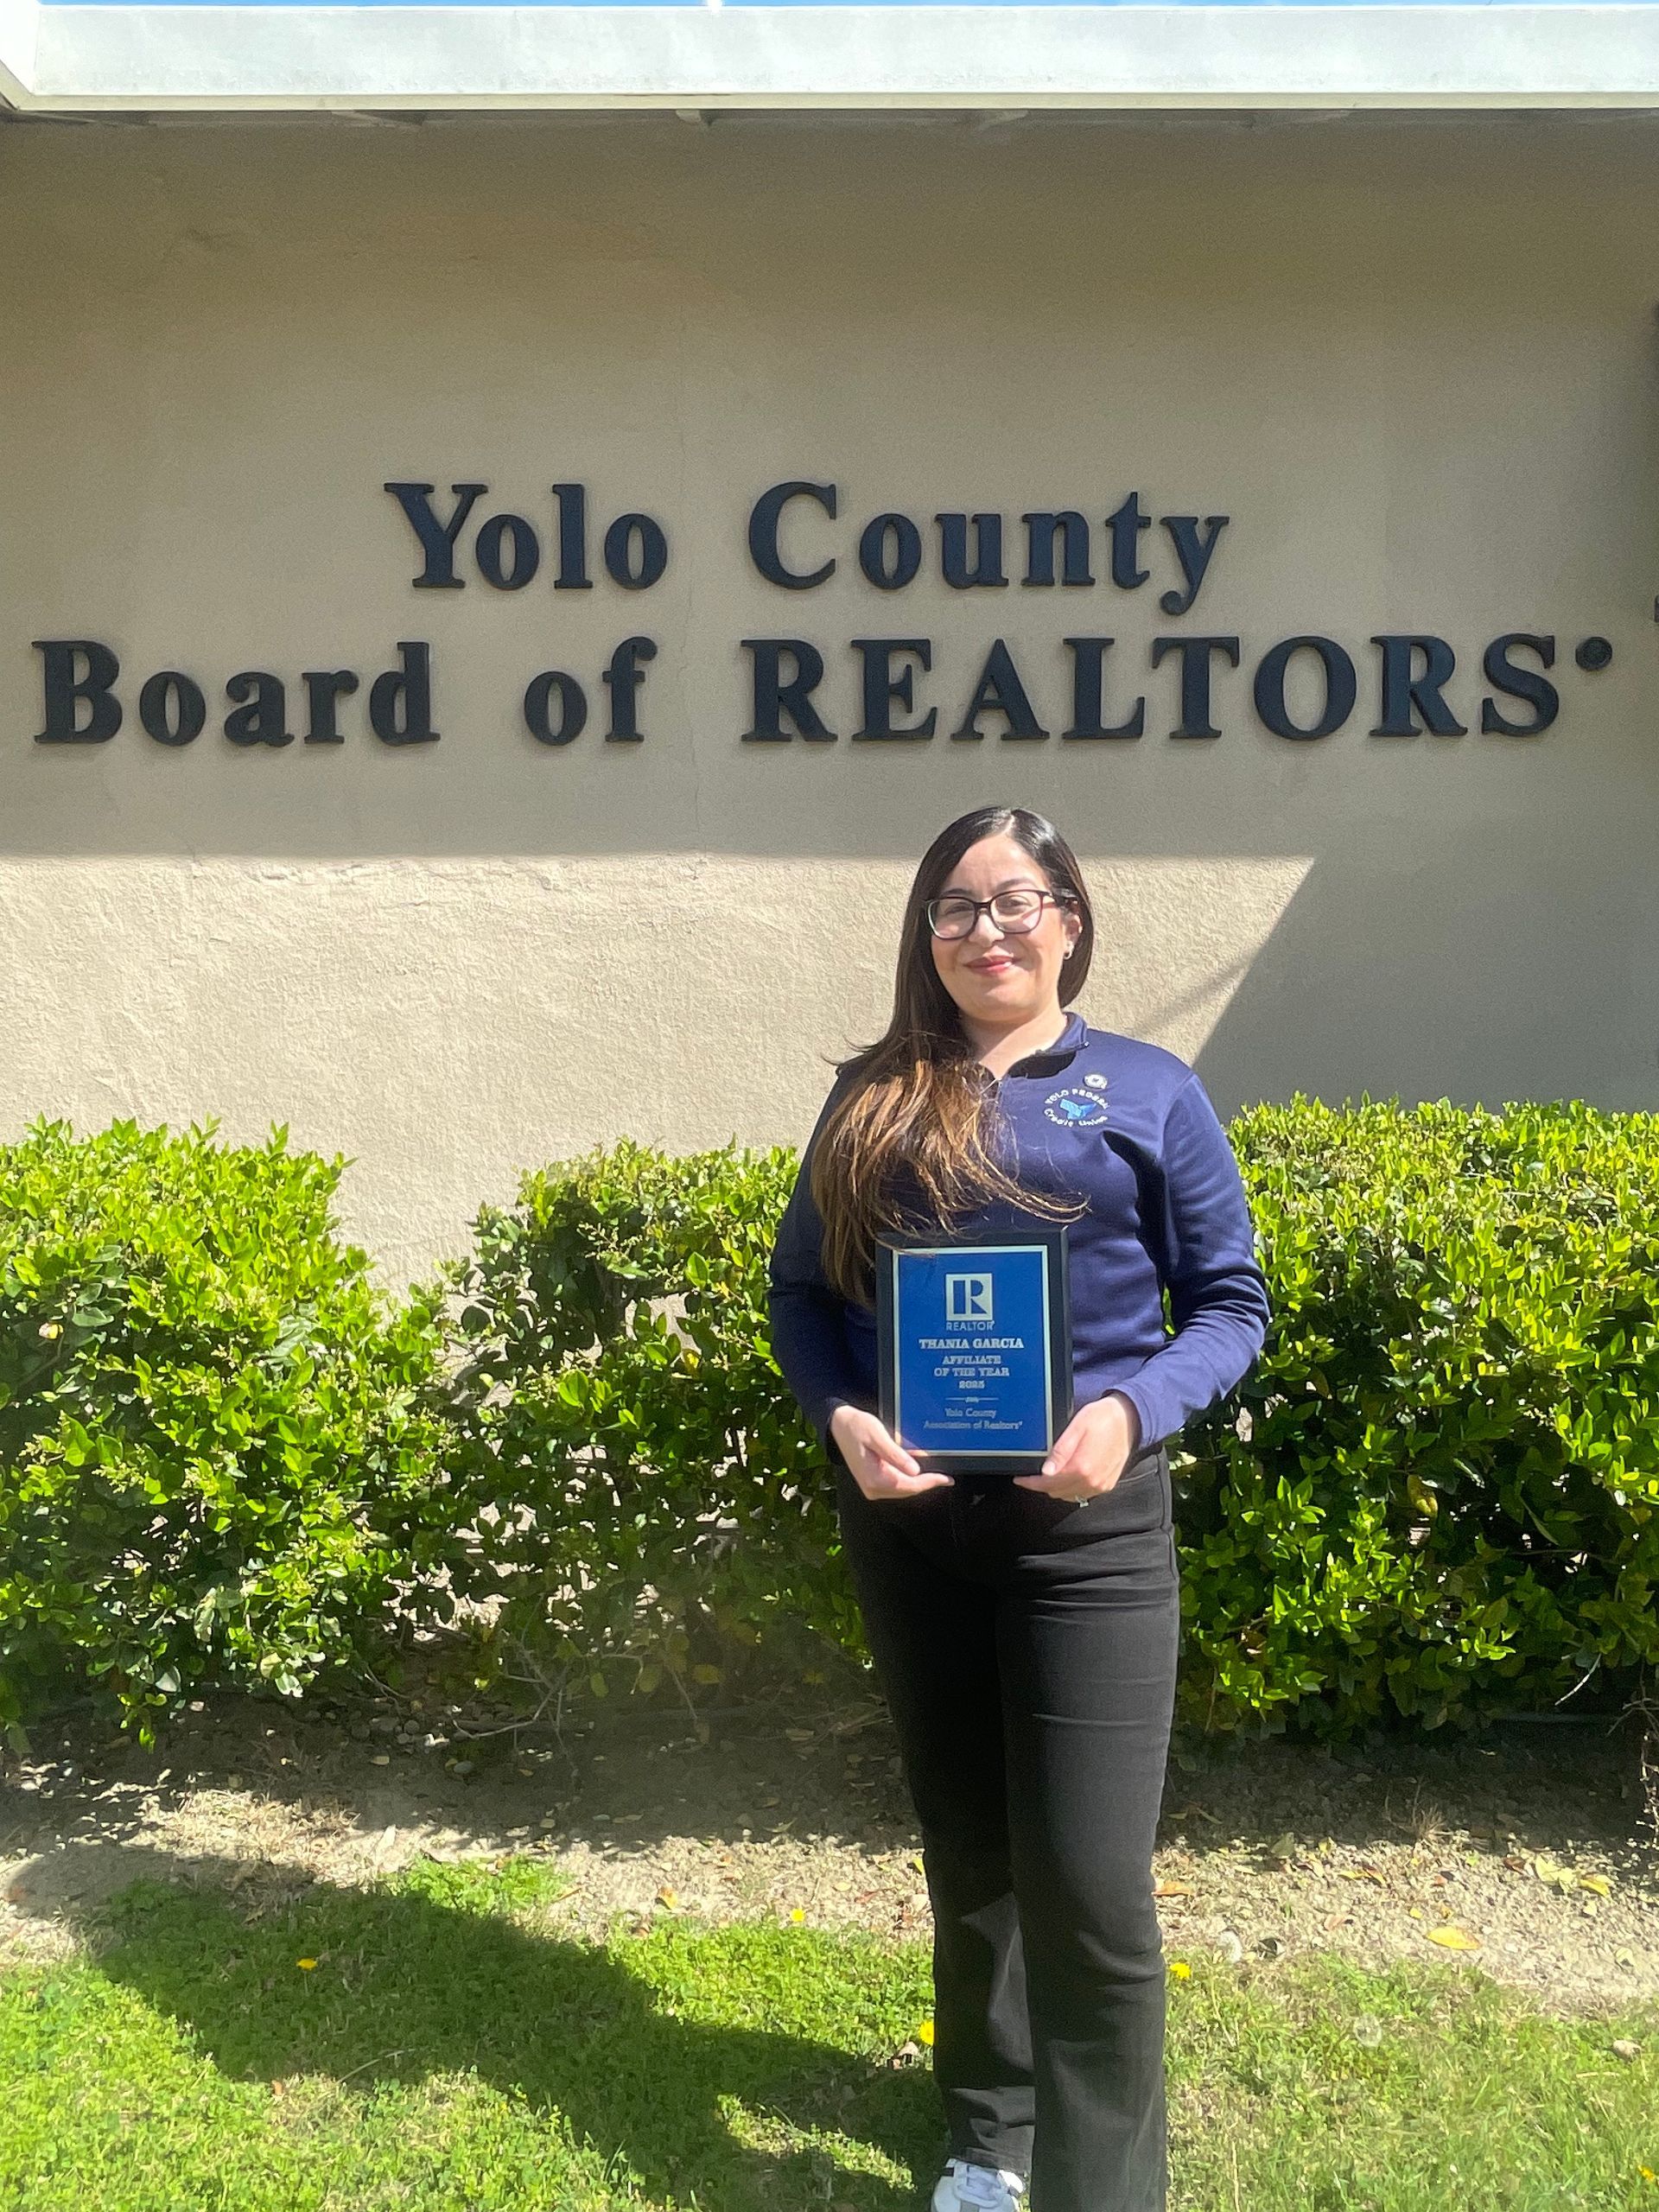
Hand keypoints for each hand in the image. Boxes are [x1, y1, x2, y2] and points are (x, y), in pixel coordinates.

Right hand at [829, 1404, 953, 1501]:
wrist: (839, 1425)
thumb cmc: (856, 1427)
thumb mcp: (878, 1436)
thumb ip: (896, 1454)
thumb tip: (915, 1470)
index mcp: (874, 1479)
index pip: (910, 1486)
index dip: (930, 1482)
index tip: (946, 1479)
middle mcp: (872, 1488)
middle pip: (908, 1490)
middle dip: (926, 1483)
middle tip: (944, 1476)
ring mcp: (871, 1487)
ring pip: (903, 1489)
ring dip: (918, 1481)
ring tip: (934, 1473)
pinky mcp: (872, 1482)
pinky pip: (895, 1484)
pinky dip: (907, 1478)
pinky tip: (915, 1469)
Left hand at [1013, 1392, 1141, 1502]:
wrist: (1129, 1420)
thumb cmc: (1103, 1419)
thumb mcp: (1077, 1428)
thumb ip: (1060, 1451)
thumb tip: (1045, 1472)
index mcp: (1082, 1467)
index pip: (1048, 1483)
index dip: (1031, 1483)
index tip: (1020, 1479)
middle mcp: (1092, 1481)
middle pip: (1057, 1492)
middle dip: (1041, 1486)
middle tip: (1031, 1475)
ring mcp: (1100, 1485)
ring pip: (1069, 1496)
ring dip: (1055, 1488)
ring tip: (1047, 1474)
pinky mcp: (1106, 1485)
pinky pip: (1082, 1494)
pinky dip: (1070, 1489)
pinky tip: (1066, 1476)